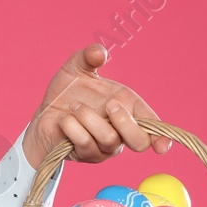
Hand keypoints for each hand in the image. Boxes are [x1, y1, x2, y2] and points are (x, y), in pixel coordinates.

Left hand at [24, 44, 169, 166]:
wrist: (44, 112)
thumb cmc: (68, 91)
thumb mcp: (76, 68)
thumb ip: (88, 56)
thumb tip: (99, 52)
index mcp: (127, 107)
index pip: (152, 125)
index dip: (161, 136)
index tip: (162, 145)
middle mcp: (120, 130)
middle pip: (139, 141)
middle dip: (125, 122)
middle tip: (108, 104)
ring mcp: (104, 146)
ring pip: (110, 140)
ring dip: (89, 118)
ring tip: (73, 106)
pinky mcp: (85, 154)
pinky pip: (85, 143)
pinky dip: (73, 127)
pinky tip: (64, 118)